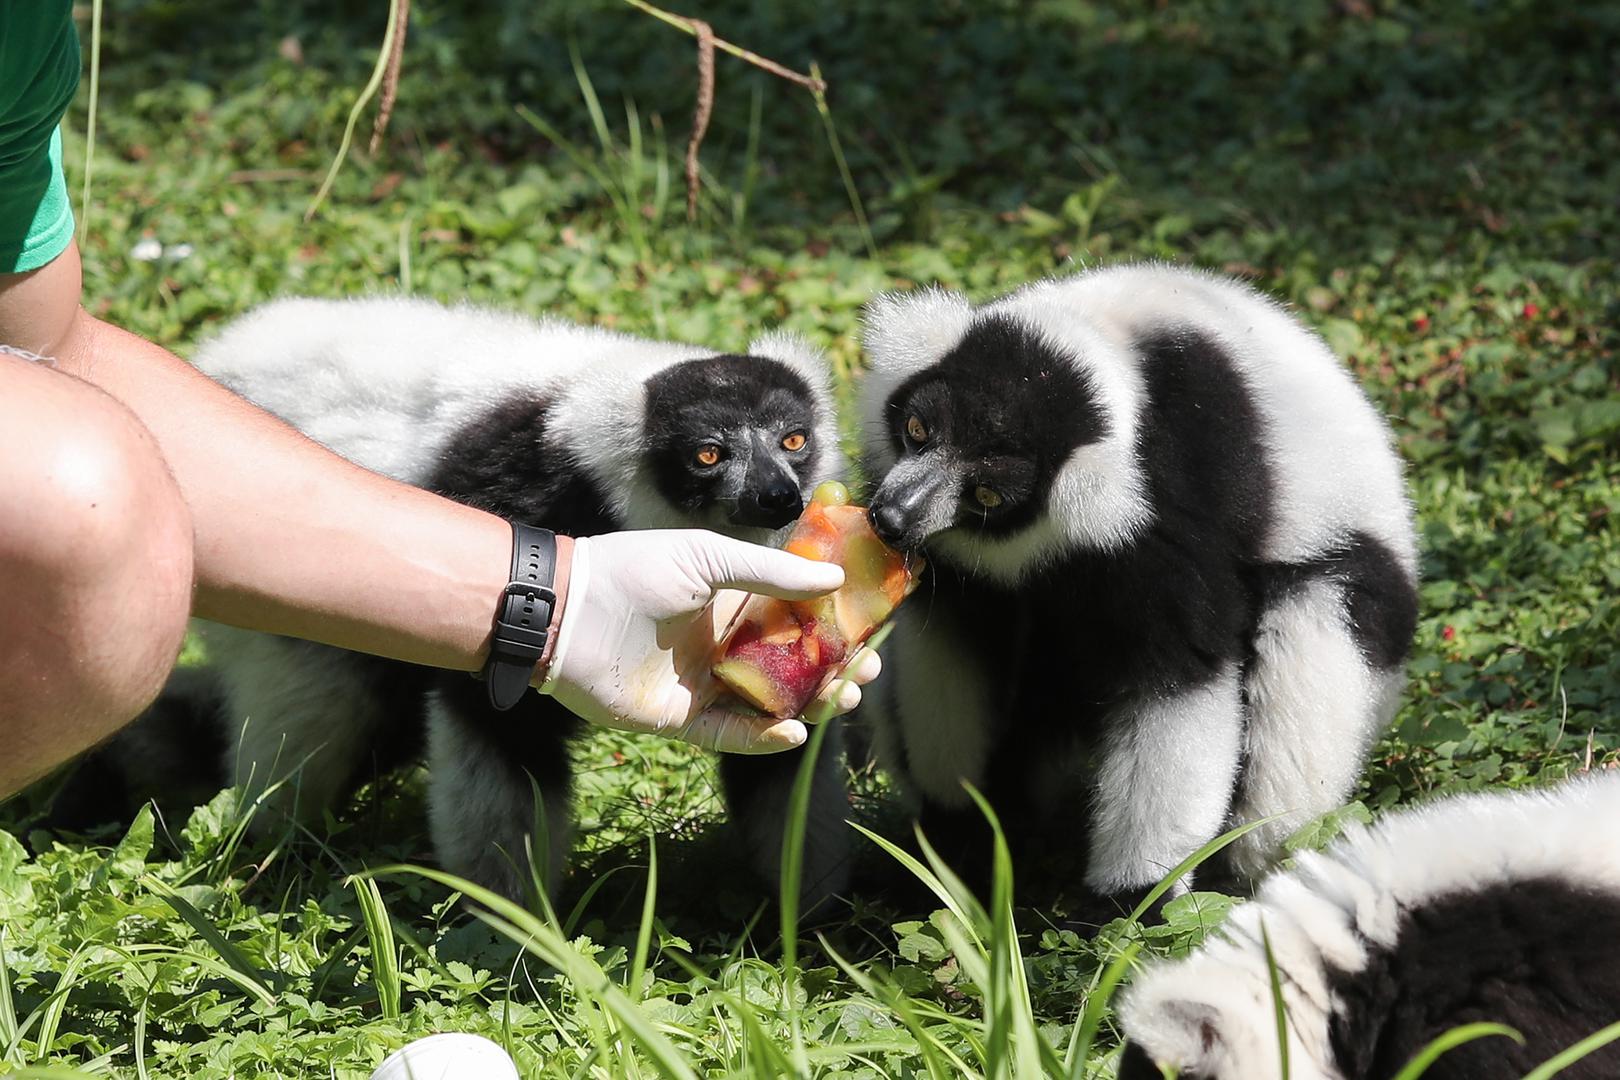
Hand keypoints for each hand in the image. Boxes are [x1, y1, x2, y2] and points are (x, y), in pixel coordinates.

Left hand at [539, 530, 882, 752]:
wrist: (568, 613)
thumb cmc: (634, 571)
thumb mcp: (707, 558)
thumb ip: (769, 572)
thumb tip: (836, 578)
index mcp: (732, 603)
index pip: (796, 618)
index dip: (834, 627)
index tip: (871, 631)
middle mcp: (724, 645)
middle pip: (792, 665)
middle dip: (832, 670)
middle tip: (865, 674)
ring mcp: (705, 684)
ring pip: (770, 703)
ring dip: (808, 704)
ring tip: (839, 700)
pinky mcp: (683, 719)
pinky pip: (732, 734)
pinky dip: (763, 737)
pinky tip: (794, 731)